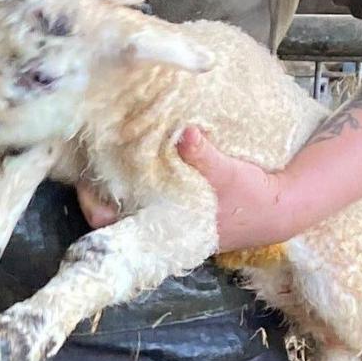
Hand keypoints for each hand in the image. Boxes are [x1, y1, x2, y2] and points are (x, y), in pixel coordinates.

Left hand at [75, 125, 302, 252]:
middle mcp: (159, 226)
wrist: (279, 209)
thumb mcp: (229, 173)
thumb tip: (184, 133)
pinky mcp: (174, 200)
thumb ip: (204, 155)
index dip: (92, 203)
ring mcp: (165, 215)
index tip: (82, 177)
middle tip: (84, 155)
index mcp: (165, 227)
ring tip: (100, 148)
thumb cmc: (252, 196)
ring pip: (124, 200)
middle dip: (95, 186)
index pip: (111, 224)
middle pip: (110, 211)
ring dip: (111, 178)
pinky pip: (142, 190)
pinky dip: (131, 174)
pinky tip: (126, 149)